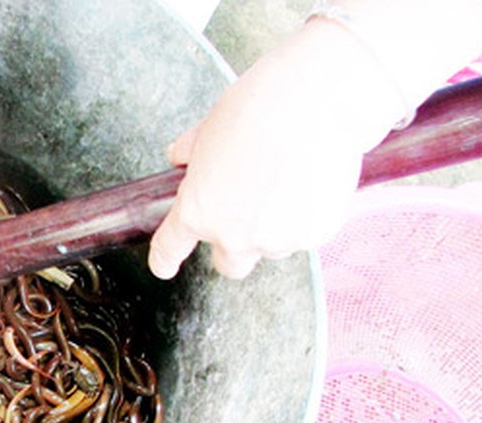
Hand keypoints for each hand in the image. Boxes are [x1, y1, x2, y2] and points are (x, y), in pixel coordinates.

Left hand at [147, 45, 369, 279]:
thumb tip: (181, 155)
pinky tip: (310, 180)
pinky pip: (305, 234)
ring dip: (274, 227)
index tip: (164, 265)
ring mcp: (276, 239)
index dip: (164, 259)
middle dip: (233, 244)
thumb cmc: (260, 106)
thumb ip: (191, 152)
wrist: (317, 99)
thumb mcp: (209, 128)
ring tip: (287, 182)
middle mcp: (233, 235)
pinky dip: (307, 215)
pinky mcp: (314, 234)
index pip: (169, 249)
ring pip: (271, 247)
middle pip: (228, 264)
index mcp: (197, 211)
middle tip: (245, 212)